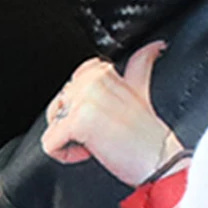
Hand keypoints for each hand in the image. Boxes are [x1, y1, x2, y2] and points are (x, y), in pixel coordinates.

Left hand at [41, 41, 185, 186]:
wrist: (158, 160)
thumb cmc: (148, 135)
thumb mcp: (142, 91)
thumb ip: (141, 64)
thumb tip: (156, 46)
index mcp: (105, 72)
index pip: (74, 79)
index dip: (82, 102)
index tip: (103, 115)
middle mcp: (93, 81)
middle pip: (59, 102)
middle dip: (73, 122)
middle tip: (102, 131)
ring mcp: (85, 100)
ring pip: (52, 122)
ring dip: (69, 139)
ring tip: (96, 141)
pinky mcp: (78, 122)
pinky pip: (49, 143)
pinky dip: (65, 155)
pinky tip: (89, 152)